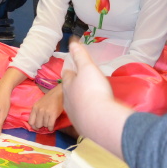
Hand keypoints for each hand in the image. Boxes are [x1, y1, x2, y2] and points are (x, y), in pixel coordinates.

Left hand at [28, 85, 62, 131]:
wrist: (58, 94)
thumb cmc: (49, 99)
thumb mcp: (39, 104)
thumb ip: (36, 112)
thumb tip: (36, 124)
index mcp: (34, 108)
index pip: (30, 122)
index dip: (33, 127)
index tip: (37, 128)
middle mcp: (39, 110)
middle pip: (37, 125)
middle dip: (41, 126)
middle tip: (44, 124)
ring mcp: (46, 112)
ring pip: (45, 125)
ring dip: (47, 126)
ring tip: (49, 122)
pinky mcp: (53, 114)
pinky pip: (50, 125)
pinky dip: (51, 128)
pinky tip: (51, 128)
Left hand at [62, 41, 129, 156]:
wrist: (99, 120)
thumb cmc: (93, 90)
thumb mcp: (88, 68)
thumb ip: (80, 55)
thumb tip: (72, 42)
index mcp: (67, 85)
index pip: (67, 75)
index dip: (72, 70)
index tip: (76, 69)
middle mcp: (67, 100)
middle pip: (70, 90)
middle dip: (76, 87)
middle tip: (85, 84)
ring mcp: (74, 113)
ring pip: (76, 104)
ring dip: (82, 100)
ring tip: (90, 98)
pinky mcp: (83, 125)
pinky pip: (84, 116)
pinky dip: (89, 113)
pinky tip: (95, 113)